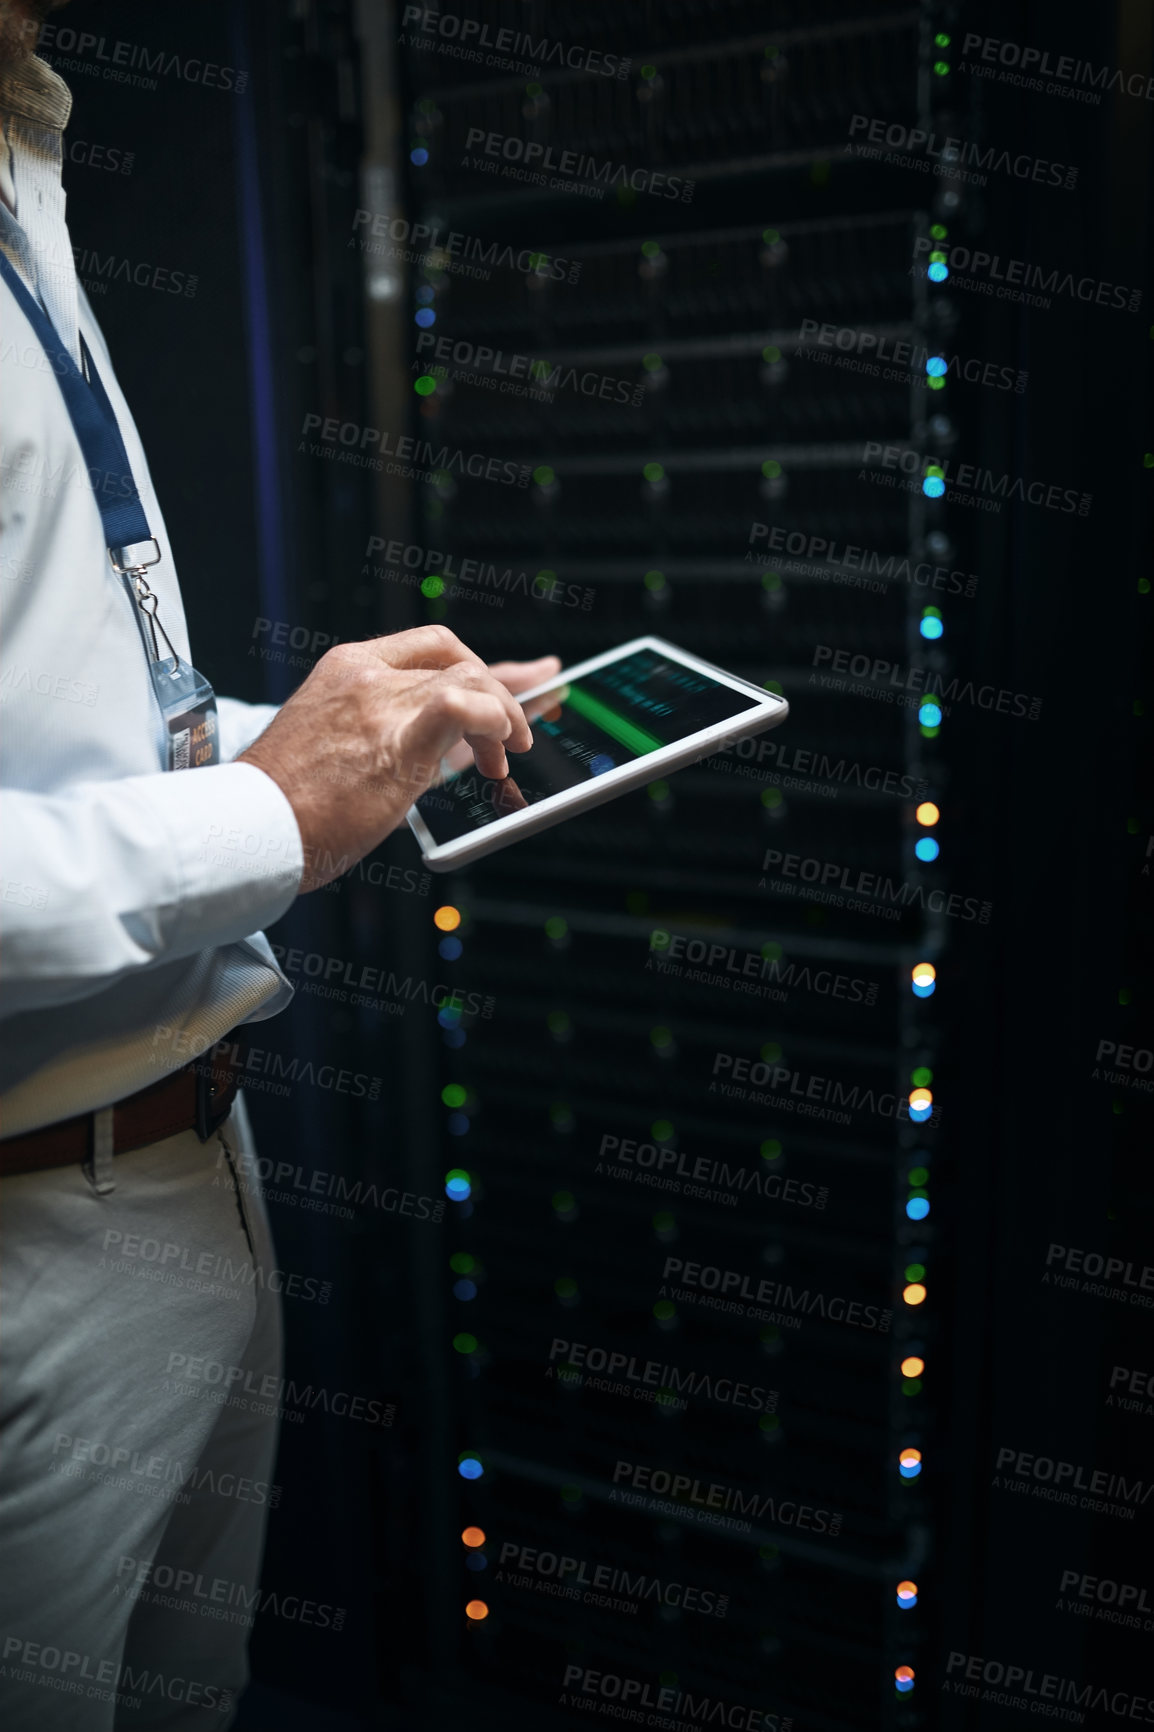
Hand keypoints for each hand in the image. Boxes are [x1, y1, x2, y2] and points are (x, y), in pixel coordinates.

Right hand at [238, 626, 558, 891]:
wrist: (251, 828)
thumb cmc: (285, 804)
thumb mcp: (330, 745)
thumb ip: (379, 732)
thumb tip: (434, 746)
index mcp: (345, 669)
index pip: (428, 645)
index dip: (473, 664)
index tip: (500, 690)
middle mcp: (365, 674)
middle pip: (457, 658)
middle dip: (501, 690)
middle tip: (515, 733)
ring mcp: (381, 702)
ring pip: (471, 677)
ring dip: (504, 715)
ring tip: (506, 756)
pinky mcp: (398, 738)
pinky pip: (466, 704)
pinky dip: (495, 720)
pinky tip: (500, 748)